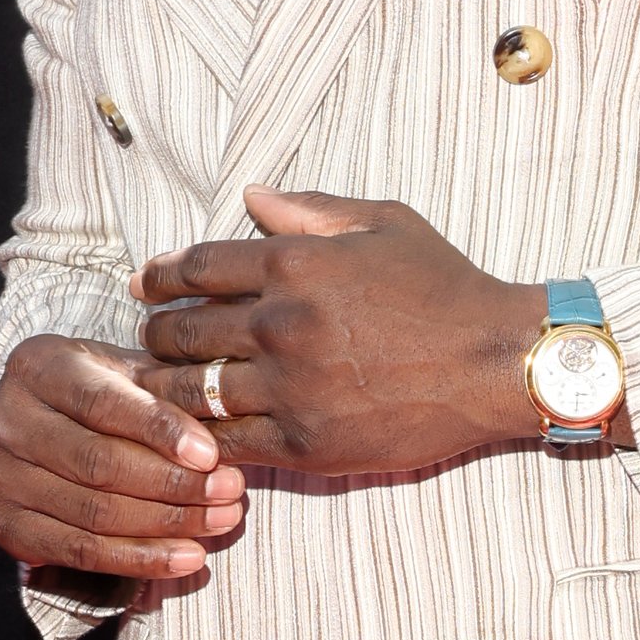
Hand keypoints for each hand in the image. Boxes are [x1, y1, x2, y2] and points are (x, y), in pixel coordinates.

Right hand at [0, 336, 247, 583]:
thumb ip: (167, 393)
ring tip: (221, 522)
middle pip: (99, 464)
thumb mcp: (127, 372)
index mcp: (37, 367)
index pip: (102, 403)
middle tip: (230, 492)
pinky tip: (186, 558)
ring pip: (95, 513)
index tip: (210, 454)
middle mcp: (5, 420)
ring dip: (167, 525)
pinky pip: (81, 552)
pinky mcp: (3, 524)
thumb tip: (222, 434)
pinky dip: (139, 560)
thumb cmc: (99, 392)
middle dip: (174, 484)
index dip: (159, 431)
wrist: (40, 424)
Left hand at [138, 191, 551, 481]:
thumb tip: (250, 195)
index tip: (144, 283)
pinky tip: (195, 431)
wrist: (495, 362)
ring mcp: (291, 389)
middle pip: (182, 331)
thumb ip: (310, 212)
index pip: (196, 268)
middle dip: (156, 333)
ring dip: (167, 388)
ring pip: (193, 391)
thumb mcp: (383, 223)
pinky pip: (229, 442)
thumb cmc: (445, 288)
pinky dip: (203, 437)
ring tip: (157, 387)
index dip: (160, 275)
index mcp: (294, 264)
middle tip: (149, 337)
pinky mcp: (305, 444)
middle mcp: (282, 325)